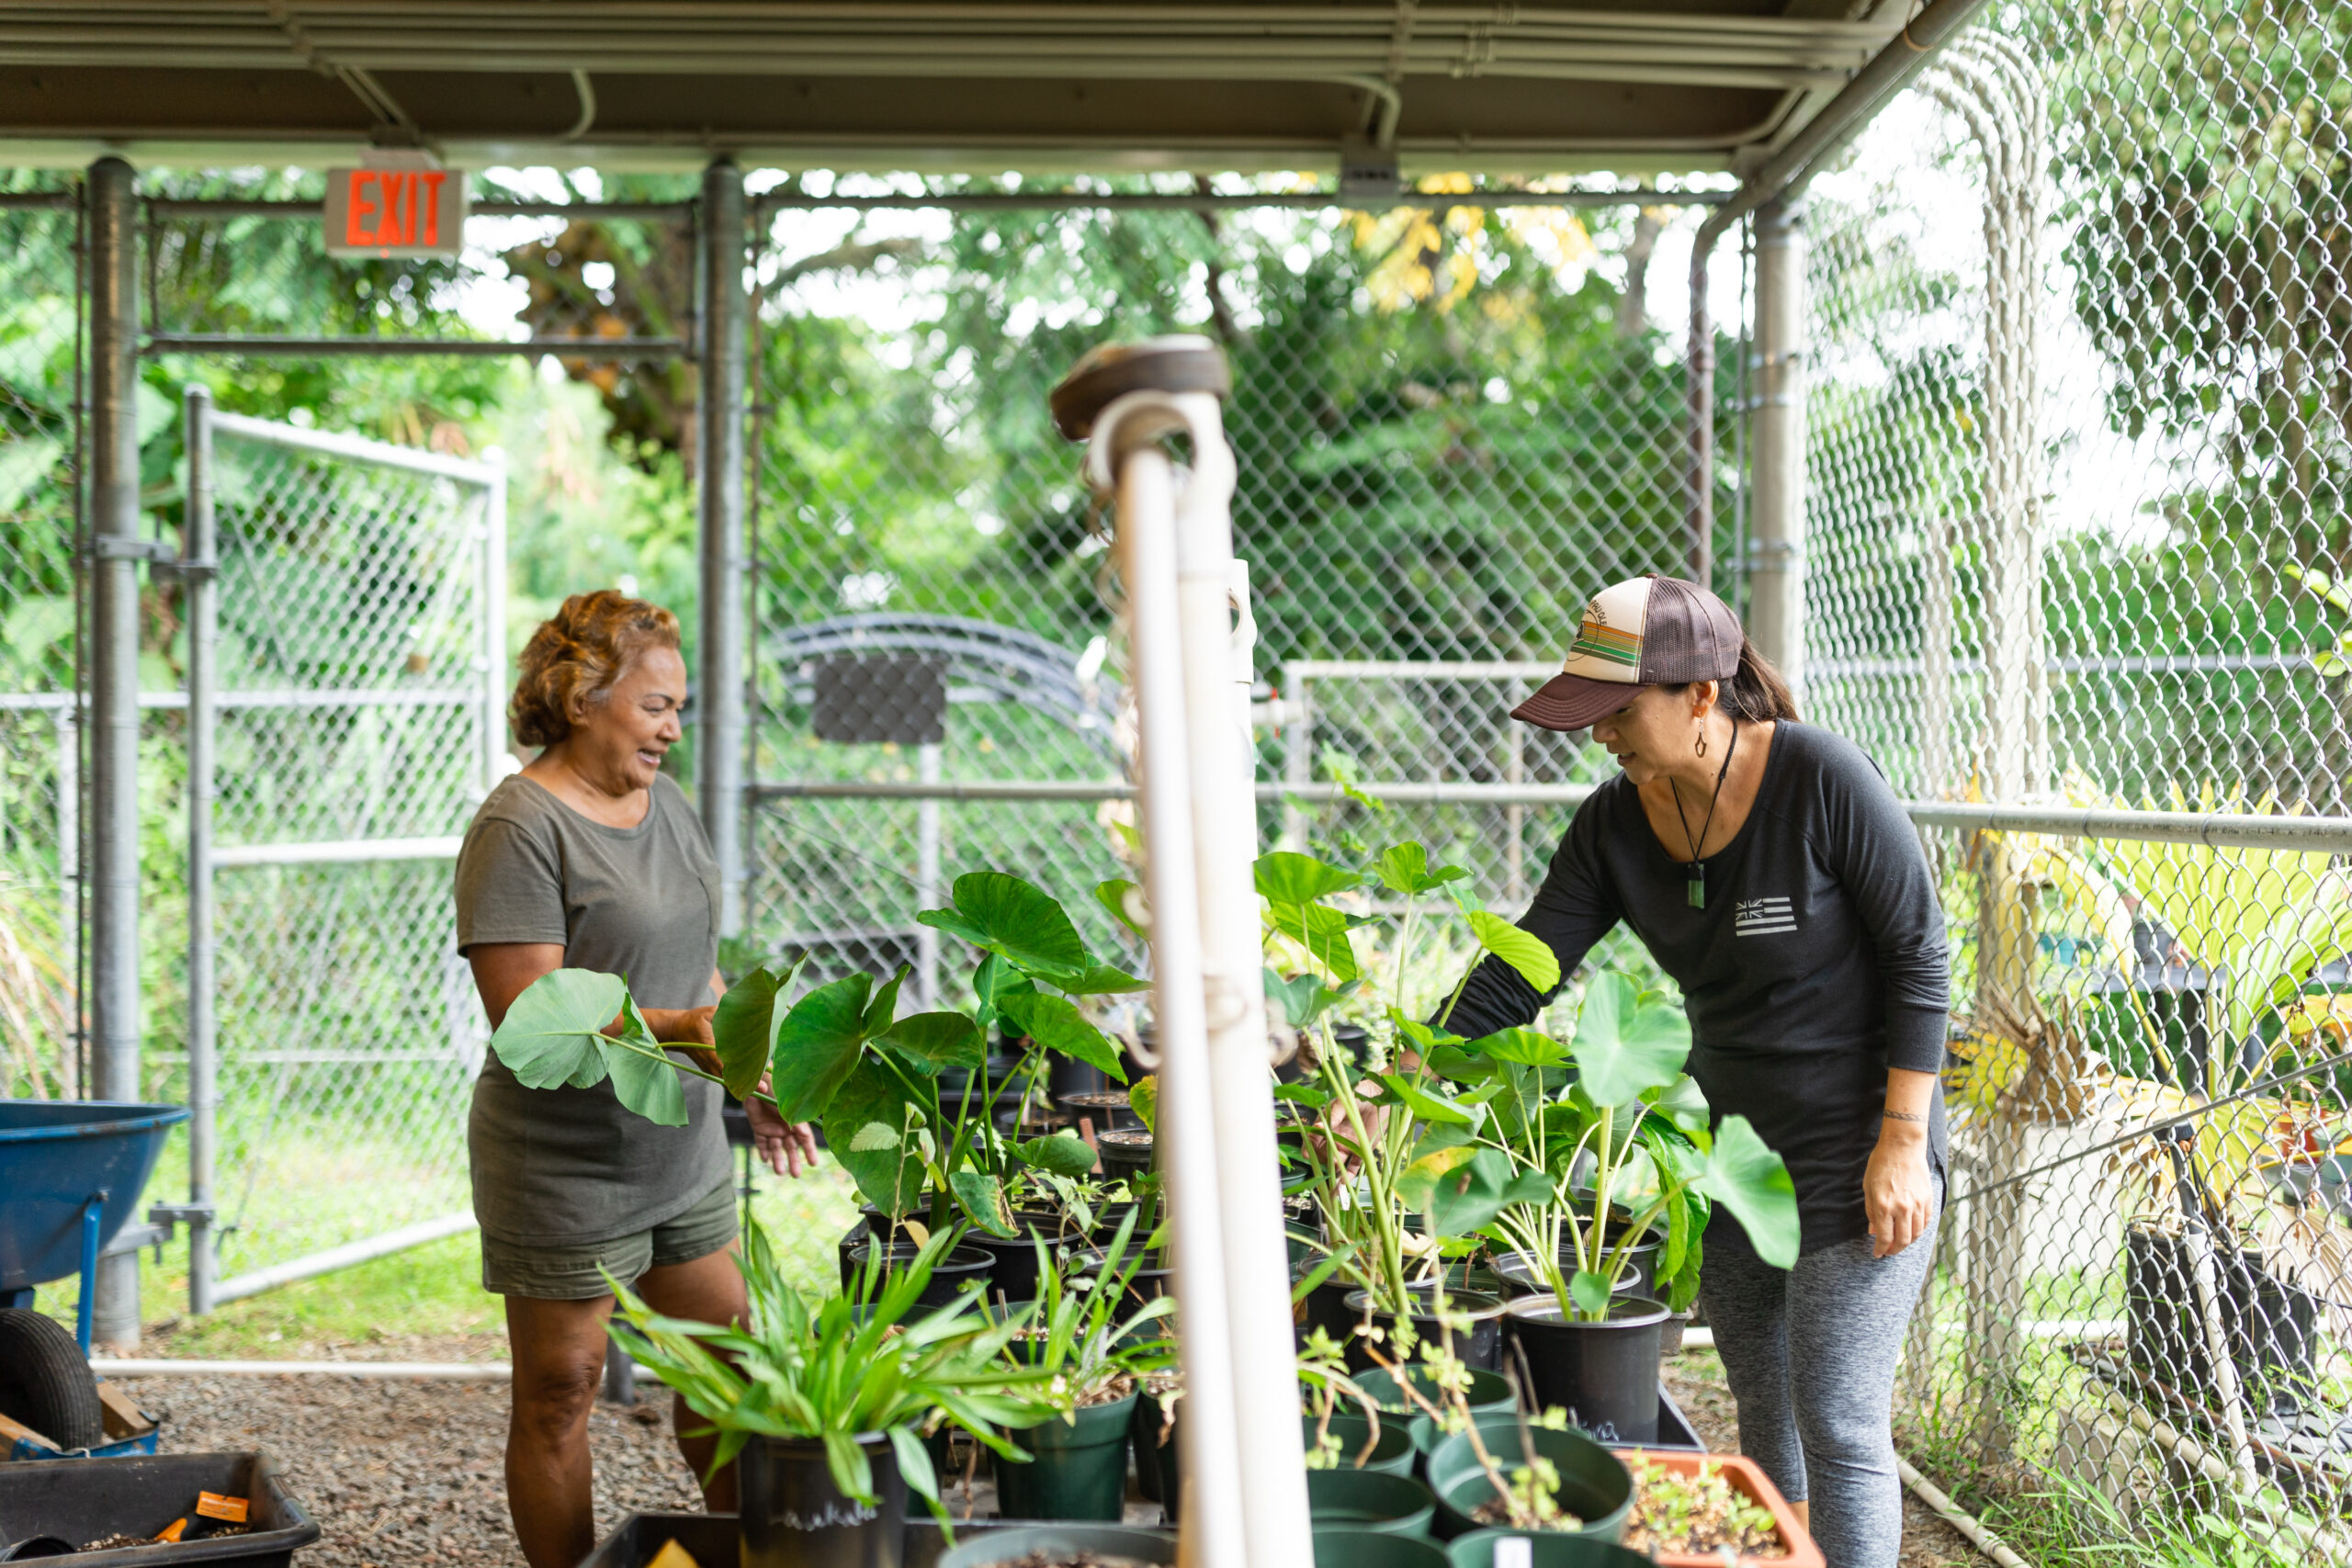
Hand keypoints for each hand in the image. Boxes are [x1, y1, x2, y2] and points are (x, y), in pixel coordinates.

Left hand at [745, 1075, 818, 1178]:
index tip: (813, 1163)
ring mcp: (772, 1128)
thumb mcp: (780, 1094)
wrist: (756, 1081)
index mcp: (794, 1119)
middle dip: (794, 1161)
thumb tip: (784, 1112)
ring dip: (778, 1160)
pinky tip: (764, 1159)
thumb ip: (782, 1103)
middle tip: (796, 1175)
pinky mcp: (759, 1128)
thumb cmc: (773, 1084)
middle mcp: (785, 1126)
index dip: (809, 1150)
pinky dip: (763, 1151)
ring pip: (777, 1148)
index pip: (805, 1138)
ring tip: (779, 1172)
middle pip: (791, 1147)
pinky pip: (762, 1143)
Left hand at [1864, 1120, 1935, 1257]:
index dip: (1880, 1249)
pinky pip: (1926, 1222)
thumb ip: (1872, 1212)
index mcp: (1884, 1206)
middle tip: (1888, 1251)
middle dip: (1895, 1250)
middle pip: (1903, 1240)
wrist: (1902, 1147)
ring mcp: (1918, 1204)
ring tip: (1899, 1242)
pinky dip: (1919, 1230)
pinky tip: (1911, 1230)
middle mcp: (1902, 1208)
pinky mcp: (1928, 1199)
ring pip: (1916, 1234)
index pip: (1884, 1237)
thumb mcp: (1868, 1188)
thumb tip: (1874, 1231)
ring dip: (1908, 1242)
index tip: (1877, 1254)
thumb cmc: (1881, 1164)